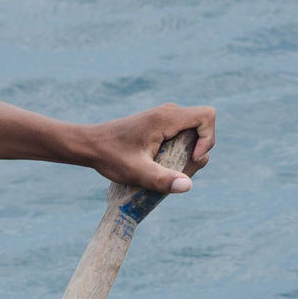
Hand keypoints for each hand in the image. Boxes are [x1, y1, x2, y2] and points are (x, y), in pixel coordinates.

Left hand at [82, 102, 214, 193]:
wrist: (90, 144)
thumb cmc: (110, 156)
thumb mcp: (136, 172)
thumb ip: (162, 179)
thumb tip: (188, 186)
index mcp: (166, 118)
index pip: (207, 116)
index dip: (208, 138)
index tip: (191, 156)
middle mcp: (168, 112)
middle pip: (201, 128)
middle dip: (196, 152)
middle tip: (173, 170)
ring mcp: (164, 117)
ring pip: (192, 133)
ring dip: (187, 154)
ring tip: (163, 168)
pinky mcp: (160, 124)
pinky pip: (181, 135)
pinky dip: (177, 152)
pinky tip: (158, 164)